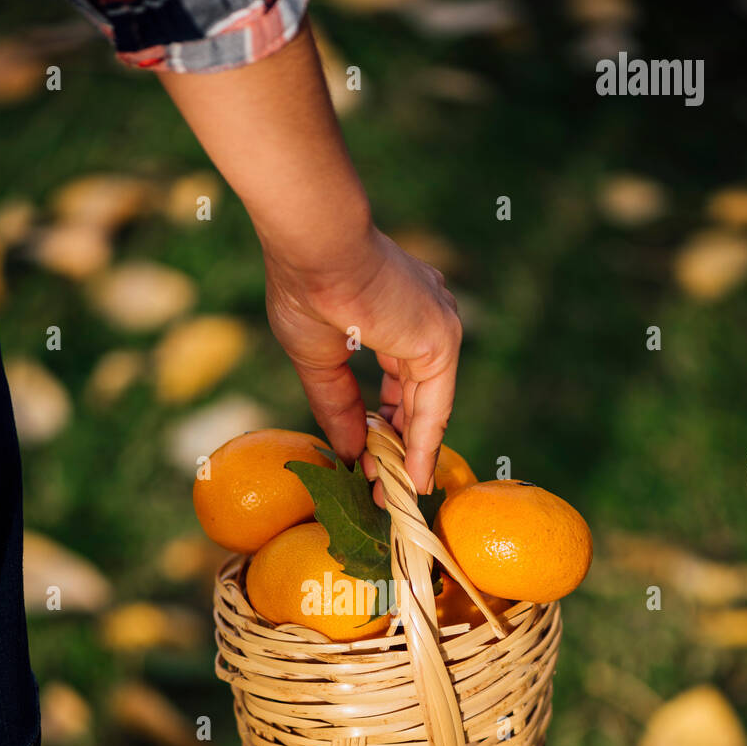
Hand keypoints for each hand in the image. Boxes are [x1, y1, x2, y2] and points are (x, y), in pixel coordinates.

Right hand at [263, 225, 461, 493]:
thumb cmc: (305, 287)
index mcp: (398, 314)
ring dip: (411, 456)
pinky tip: (412, 479)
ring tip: (397, 497)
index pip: (400, 381)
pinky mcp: (441, 343)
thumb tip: (349, 453)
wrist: (315, 248)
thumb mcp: (318, 359)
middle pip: (417, 399)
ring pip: (427, 409)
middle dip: (399, 447)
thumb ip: (337, 407)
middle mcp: (426, 319)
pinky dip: (422, 447)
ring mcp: (437, 329)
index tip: (370, 459)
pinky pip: (433, 409)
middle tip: (383, 488)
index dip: (384, 423)